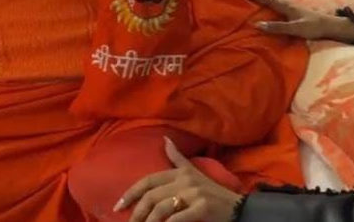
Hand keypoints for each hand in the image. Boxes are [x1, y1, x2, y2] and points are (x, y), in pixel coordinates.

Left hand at [118, 137, 242, 221]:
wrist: (236, 206)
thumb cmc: (211, 191)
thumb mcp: (193, 172)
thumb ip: (177, 158)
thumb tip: (165, 140)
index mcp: (180, 172)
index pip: (148, 181)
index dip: (130, 193)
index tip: (117, 207)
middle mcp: (186, 180)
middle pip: (152, 196)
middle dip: (137, 212)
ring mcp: (195, 193)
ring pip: (161, 208)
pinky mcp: (203, 207)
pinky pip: (177, 218)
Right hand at [241, 0, 353, 42]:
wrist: (329, 26)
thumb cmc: (313, 27)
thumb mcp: (295, 29)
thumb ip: (277, 27)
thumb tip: (256, 25)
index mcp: (284, 5)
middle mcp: (284, 3)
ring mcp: (286, 6)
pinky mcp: (288, 10)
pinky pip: (270, 4)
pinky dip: (261, 2)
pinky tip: (258, 6)